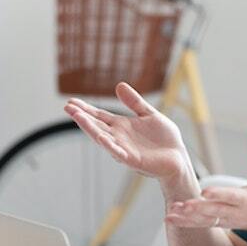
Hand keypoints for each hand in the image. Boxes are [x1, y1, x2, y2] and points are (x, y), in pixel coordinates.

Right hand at [64, 82, 190, 179]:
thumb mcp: (149, 114)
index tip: (71, 102)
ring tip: (77, 117)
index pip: (100, 116)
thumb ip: (135, 102)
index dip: (86, 109)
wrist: (178, 158)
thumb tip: (119, 85)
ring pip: (103, 138)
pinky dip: (109, 145)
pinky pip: (118, 152)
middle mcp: (119, 138)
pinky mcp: (133, 160)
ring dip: (90, 128)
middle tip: (68, 107)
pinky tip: (100, 137)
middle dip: (82, 117)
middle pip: (97, 126)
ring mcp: (124, 149)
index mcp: (122, 126)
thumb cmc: (165, 139)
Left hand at [165, 133, 246, 235]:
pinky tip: (171, 218)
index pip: (232, 196)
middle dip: (198, 209)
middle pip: (215, 210)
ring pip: (206, 220)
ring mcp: (229, 220)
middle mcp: (237, 211)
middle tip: (182, 205)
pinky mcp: (222, 223)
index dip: (219, 194)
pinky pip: (203, 224)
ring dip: (188, 217)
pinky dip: (187, 222)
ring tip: (171, 213)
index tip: (205, 191)